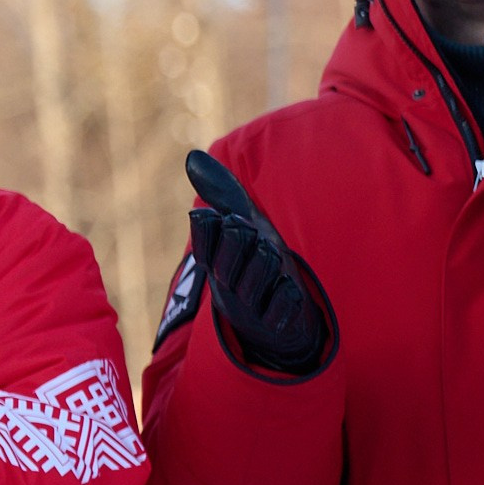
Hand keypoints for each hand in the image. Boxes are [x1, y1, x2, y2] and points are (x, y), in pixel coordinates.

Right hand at [185, 150, 330, 373]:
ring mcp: (251, 308)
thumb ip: (221, 196)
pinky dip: (288, 296)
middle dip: (240, 238)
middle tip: (251, 229)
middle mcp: (228, 287)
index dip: (207, 229)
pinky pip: (282, 305)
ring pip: (256, 276)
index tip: (216, 216)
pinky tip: (291, 290)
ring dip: (267, 261)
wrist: (274, 328)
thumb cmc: (255, 266)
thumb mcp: (241, 229)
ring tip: (272, 254)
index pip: (202, 245)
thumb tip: (192, 156)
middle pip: (228, 257)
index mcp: (215, 263)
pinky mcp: (276, 325)